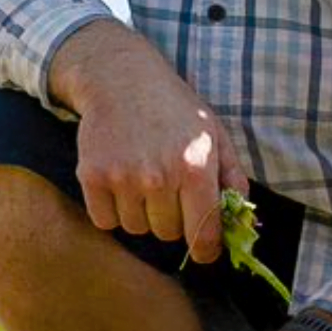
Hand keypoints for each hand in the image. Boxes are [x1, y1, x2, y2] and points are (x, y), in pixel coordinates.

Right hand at [53, 21, 249, 261]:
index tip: (205, 252)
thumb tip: (240, 220)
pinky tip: (120, 184)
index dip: (207, 250)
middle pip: (168, 234)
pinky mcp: (91, 177)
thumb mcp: (214, 134)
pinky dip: (113, 211)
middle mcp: (159, 177)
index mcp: (195, 168)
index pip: (204, 233)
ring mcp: (122, 178)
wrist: (121, 78)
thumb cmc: (175, 108)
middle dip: (173, 220)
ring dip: (142, 214)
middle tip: (170, 193)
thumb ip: (232, 178)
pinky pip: (105, 222)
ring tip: (144, 181)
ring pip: (137, 229)